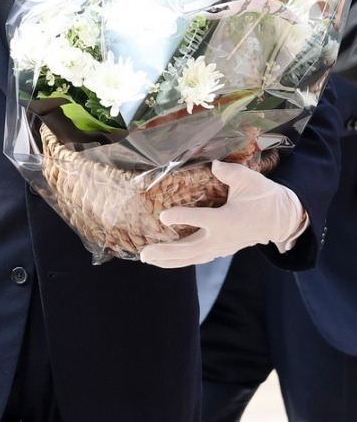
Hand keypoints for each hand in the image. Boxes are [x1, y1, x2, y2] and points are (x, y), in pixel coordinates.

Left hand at [139, 160, 305, 268]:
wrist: (281, 219)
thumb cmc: (264, 197)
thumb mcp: (250, 180)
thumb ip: (230, 172)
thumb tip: (214, 165)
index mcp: (228, 220)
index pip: (202, 219)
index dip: (182, 218)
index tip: (163, 216)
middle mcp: (222, 238)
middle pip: (190, 249)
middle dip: (166, 252)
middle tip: (144, 254)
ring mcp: (221, 247)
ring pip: (191, 257)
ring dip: (168, 260)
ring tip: (147, 259)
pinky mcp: (221, 249)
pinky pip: (197, 258)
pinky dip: (180, 260)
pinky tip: (165, 260)